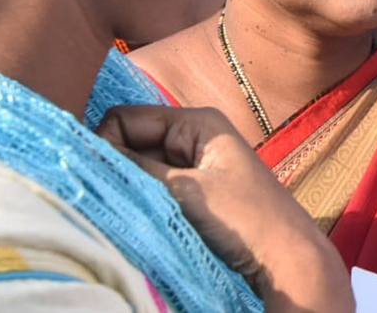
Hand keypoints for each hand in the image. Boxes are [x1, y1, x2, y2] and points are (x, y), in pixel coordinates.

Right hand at [97, 105, 352, 311]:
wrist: (288, 259)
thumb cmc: (245, 218)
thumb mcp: (186, 190)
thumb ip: (138, 169)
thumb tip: (89, 152)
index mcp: (196, 122)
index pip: (127, 117)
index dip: (104, 141)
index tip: (91, 174)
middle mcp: (193, 137)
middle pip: (132, 141)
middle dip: (114, 164)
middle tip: (99, 194)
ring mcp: (193, 166)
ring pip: (140, 168)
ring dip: (128, 185)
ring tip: (118, 207)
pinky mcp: (194, 194)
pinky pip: (154, 189)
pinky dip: (142, 200)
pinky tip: (135, 216)